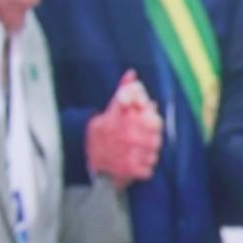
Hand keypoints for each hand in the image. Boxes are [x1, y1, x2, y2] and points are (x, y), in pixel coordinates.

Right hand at [86, 69, 162, 189]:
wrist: (86, 152)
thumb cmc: (105, 128)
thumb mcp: (112, 107)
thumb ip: (125, 90)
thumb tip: (132, 73)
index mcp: (126, 118)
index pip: (155, 120)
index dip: (153, 121)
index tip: (148, 122)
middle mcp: (129, 135)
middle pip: (156, 137)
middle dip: (151, 138)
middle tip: (142, 139)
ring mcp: (129, 154)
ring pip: (154, 153)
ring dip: (148, 153)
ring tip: (136, 151)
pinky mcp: (129, 170)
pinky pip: (148, 169)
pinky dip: (143, 168)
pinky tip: (133, 163)